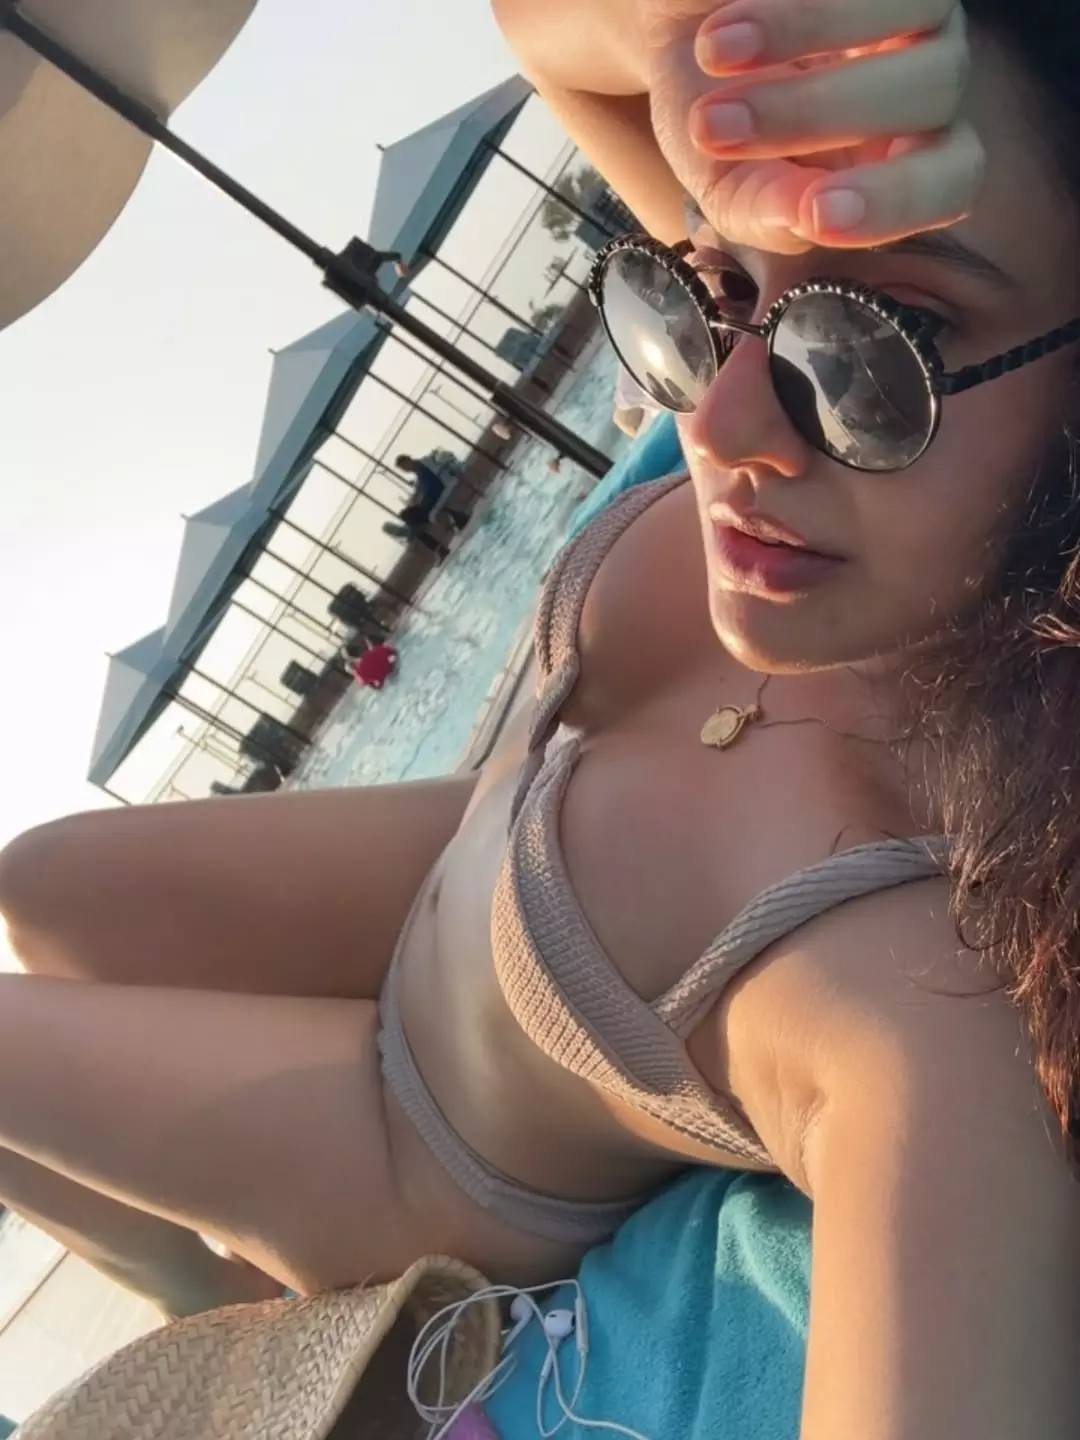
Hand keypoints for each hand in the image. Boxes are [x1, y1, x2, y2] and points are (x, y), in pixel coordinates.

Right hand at [642, 0, 982, 252]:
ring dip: (805, 31)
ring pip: (914, 11)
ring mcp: (920, 2)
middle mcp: (930, 75)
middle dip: (818, 113)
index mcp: (904, 155)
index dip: (897, 201)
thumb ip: (762, 209)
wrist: (681, 25)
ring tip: (710, 52)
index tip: (817, 214)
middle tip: (716, 127)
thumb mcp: (724, 180)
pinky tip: (727, 17)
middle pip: (934, 93)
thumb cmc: (715, 113)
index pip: (950, 181)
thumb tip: (803, 217)